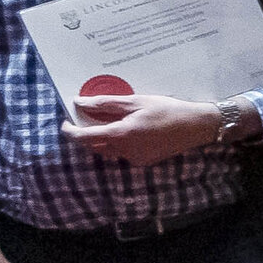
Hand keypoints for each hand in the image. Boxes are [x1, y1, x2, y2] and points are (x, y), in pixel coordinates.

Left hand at [63, 92, 232, 163]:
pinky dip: (117, 143)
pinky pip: (122, 153)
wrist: (196, 126)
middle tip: (86, 119)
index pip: (83, 137)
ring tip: (108, 123)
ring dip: (101, 139)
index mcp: (120, 135)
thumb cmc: (167, 109)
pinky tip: (129, 131)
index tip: (66, 122)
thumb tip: (80, 103)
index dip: (69, 131)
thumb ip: (106, 103)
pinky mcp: (143, 161)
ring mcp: (134, 158)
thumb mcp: (136, 101)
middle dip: (85, 134)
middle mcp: (124, 151)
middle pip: (93, 146)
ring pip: (107, 151)